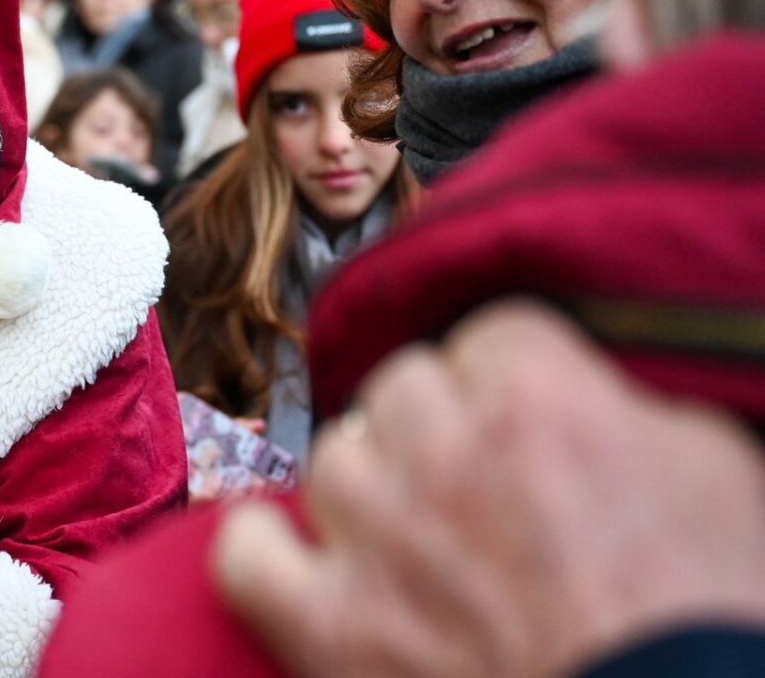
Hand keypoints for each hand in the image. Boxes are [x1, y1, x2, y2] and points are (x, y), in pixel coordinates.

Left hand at [214, 300, 764, 677]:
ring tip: (421, 530)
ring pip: (334, 459)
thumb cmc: (706, 610)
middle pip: (400, 387)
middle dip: (440, 427)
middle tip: (482, 482)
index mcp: (534, 396)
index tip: (527, 415)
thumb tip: (581, 393)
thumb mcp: (712, 468)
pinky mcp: (329, 625)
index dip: (512, 379)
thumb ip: (624, 406)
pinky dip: (260, 551)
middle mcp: (439, 452)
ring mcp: (375, 538)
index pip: (486, 333)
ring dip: (372, 487)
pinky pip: (246, 557)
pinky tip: (290, 550)